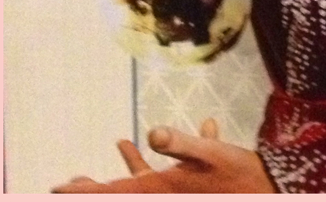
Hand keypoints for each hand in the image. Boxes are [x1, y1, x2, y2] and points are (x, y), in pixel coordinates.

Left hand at [52, 119, 275, 192]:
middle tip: (65, 185)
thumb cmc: (239, 176)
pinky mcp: (187, 188)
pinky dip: (151, 159)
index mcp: (163, 189)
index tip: (58, 189)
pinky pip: (160, 176)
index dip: (86, 192)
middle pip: (121, 193)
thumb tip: (153, 133)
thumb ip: (182, 144)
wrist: (266, 192)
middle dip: (94, 188)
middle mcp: (164, 193)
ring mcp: (175, 192)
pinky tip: (150, 136)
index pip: (115, 193)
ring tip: (105, 153)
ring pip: (138, 184)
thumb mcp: (212, 156)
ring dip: (119, 173)